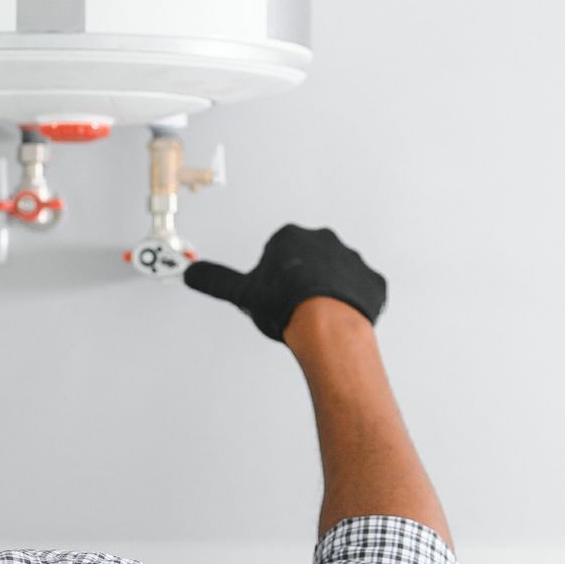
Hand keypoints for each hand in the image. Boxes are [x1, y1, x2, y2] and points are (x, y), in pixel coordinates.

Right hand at [185, 224, 386, 342]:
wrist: (328, 326)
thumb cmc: (288, 306)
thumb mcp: (242, 293)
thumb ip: (216, 281)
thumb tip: (193, 273)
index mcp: (291, 238)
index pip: (278, 252)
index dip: (274, 277)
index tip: (274, 293)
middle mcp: (324, 241)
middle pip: (309, 260)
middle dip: (303, 280)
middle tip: (294, 306)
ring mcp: (351, 260)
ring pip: (337, 274)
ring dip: (329, 290)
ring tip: (317, 317)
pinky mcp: (371, 280)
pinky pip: (362, 289)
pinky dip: (353, 302)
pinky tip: (340, 319)